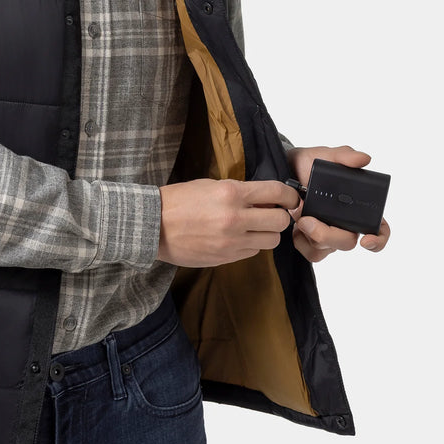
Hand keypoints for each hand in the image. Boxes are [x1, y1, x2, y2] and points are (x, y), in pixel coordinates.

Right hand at [158, 177, 299, 267]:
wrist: (152, 226)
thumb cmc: (178, 201)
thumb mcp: (210, 185)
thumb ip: (239, 191)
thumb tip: (265, 199)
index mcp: (231, 193)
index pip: (277, 192)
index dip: (290, 195)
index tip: (291, 198)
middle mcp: (235, 218)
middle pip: (280, 221)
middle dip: (280, 216)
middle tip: (271, 213)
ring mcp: (231, 241)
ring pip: (271, 241)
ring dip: (267, 233)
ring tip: (253, 227)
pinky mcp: (226, 258)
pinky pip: (253, 252)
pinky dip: (251, 245)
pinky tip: (238, 238)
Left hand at [286, 145, 391, 262]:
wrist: (283, 170)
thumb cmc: (308, 163)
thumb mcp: (324, 154)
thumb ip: (344, 155)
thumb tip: (363, 159)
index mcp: (358, 206)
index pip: (380, 229)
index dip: (379, 239)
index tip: (366, 240)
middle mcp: (346, 224)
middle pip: (347, 242)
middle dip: (327, 235)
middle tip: (307, 220)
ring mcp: (329, 234)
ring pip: (328, 249)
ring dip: (310, 236)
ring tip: (298, 215)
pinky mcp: (311, 241)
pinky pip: (311, 253)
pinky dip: (301, 242)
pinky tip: (295, 227)